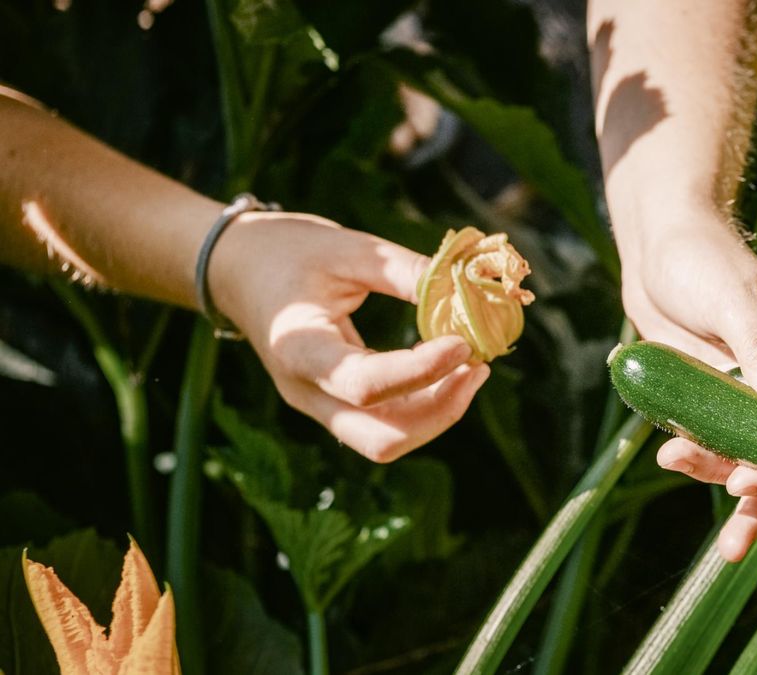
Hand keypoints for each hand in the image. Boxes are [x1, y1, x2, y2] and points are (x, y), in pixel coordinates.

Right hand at [207, 212, 489, 461]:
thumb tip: (469, 289)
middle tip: (478, 365)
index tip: (464, 342)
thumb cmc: (289, 251)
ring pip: (386, 441)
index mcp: (297, 349)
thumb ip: (405, 271)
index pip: (365, 384)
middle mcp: (305, 392)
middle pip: (380, 438)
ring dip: (438, 413)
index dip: (421, 371)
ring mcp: (318, 406)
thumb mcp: (347, 247)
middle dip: (439, 411)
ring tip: (474, 367)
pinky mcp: (334, 405)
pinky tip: (451, 371)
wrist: (237, 269)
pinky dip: (425, 407)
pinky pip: (385, 425)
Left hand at [620, 210, 756, 561]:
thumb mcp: (734, 300)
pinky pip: (712, 442)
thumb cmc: (704, 258)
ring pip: (743, 456)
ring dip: (715, 475)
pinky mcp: (712, 398)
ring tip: (673, 462)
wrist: (659, 245)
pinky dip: (701, 461)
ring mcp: (747, 396)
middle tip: (735, 547)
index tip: (747, 486)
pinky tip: (684, 473)